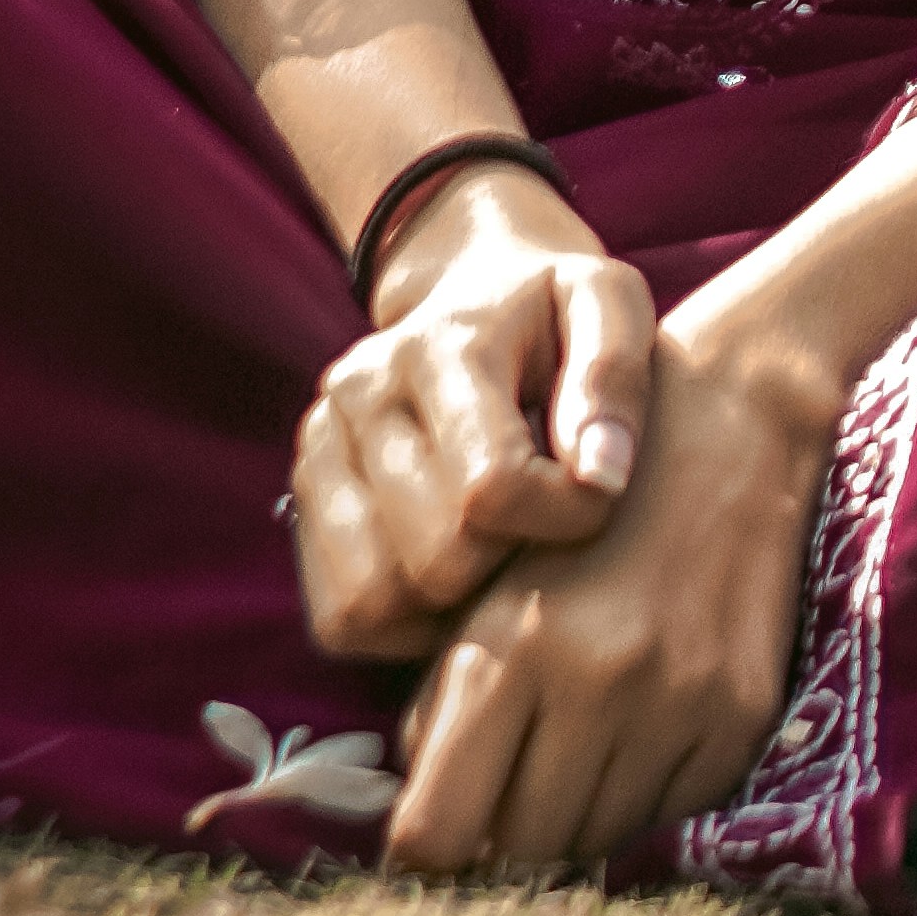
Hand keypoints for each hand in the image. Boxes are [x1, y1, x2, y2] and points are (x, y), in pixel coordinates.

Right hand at [288, 174, 652, 662]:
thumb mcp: (607, 303)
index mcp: (438, 345)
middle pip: (436, 557)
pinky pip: (342, 617)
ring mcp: (320, 446)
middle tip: (543, 525)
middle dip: (509, 564)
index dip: (564, 517)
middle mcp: (359, 393)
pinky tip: (454, 578)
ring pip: (376, 600)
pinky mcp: (303, 497)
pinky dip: (403, 626)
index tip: (597, 493)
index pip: (491, 488)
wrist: (476, 289)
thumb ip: (613, 377)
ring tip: (499, 551)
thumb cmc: (553, 313)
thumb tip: (600, 478)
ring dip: (452, 605)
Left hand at [380, 315, 834, 877]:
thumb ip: (445, 698)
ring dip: (572, 814)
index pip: (437, 829)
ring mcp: (674, 705)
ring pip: (593, 842)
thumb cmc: (585, 503)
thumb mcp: (493, 582)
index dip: (426, 849)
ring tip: (575, 743)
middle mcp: (593, 682)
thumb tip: (425, 814)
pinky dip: (642, 792)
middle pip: (517, 852)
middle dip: (501, 833)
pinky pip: (667, 815)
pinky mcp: (737, 719)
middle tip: (509, 785)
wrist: (727, 425)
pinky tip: (639, 724)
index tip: (433, 835)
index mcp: (511, 644)